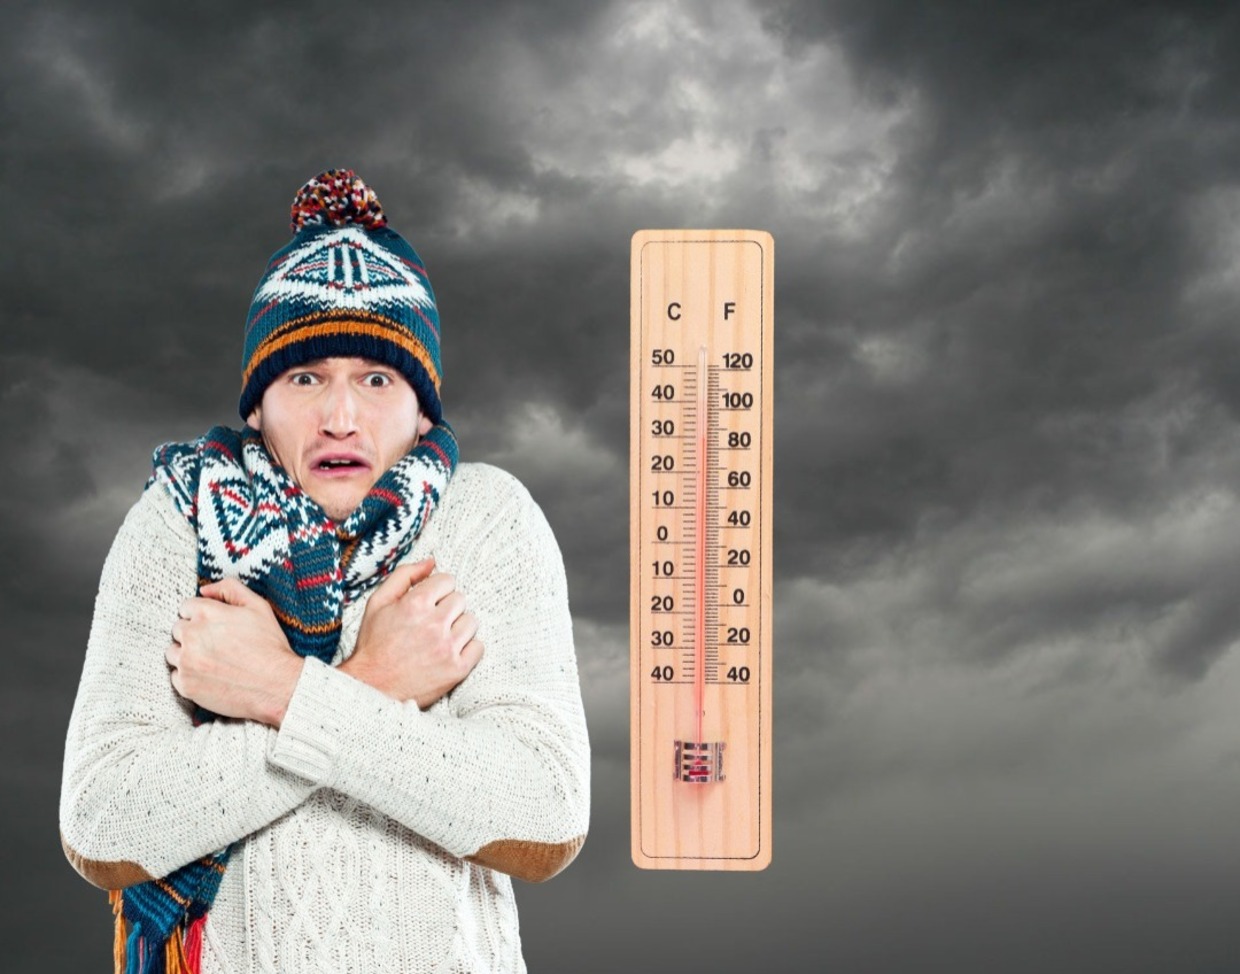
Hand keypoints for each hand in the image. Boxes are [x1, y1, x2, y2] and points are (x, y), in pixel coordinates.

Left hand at [167, 577, 303, 726]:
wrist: (277, 685)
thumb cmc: (269, 645)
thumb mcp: (258, 606)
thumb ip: (230, 589)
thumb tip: (204, 590)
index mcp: (206, 613)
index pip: (186, 607)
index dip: (202, 615)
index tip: (214, 626)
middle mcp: (191, 636)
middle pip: (178, 629)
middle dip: (193, 634)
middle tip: (216, 644)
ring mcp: (186, 662)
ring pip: (173, 653)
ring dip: (187, 654)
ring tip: (212, 660)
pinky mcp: (186, 686)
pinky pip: (176, 676)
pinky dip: (189, 676)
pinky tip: (210, 676)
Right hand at [341, 558, 483, 708]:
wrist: (371, 688)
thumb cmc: (373, 644)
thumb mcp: (378, 602)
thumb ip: (405, 575)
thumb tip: (432, 561)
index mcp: (415, 604)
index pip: (448, 580)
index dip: (437, 589)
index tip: (429, 601)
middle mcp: (434, 624)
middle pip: (460, 600)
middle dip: (447, 607)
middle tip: (431, 621)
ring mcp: (448, 648)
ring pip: (471, 621)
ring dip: (458, 626)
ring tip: (440, 637)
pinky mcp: (457, 669)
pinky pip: (479, 647)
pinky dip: (467, 648)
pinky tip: (449, 651)